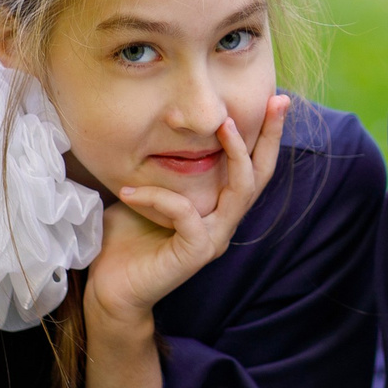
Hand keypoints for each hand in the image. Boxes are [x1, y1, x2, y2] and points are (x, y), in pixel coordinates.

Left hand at [84, 96, 288, 335]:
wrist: (111, 289)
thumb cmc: (126, 240)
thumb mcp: (147, 191)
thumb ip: (163, 168)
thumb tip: (160, 126)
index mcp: (217, 208)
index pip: (252, 168)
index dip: (267, 135)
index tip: (276, 98)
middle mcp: (223, 223)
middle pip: (261, 175)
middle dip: (271, 135)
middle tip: (276, 101)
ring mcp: (213, 239)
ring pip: (241, 190)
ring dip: (235, 153)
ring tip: (221, 124)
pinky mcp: (195, 253)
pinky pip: (186, 213)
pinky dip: (159, 196)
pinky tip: (131, 191)